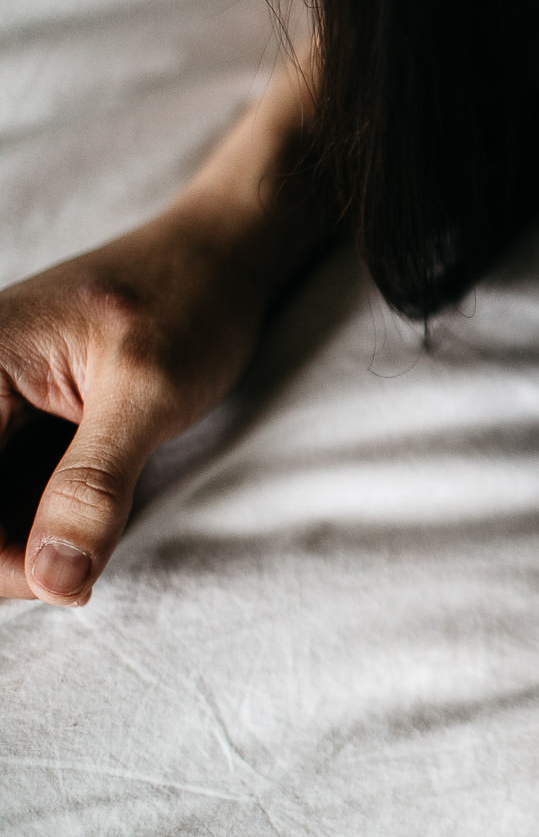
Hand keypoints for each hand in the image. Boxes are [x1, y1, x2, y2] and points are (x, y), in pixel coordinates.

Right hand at [0, 216, 271, 603]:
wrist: (219, 256)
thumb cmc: (190, 303)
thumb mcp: (150, 394)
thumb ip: (95, 486)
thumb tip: (54, 581)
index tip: (62, 580)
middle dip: (7, 554)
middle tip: (75, 568)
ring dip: (23, 538)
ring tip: (86, 538)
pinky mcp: (11, 416)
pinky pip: (8, 486)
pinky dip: (39, 515)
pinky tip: (84, 517)